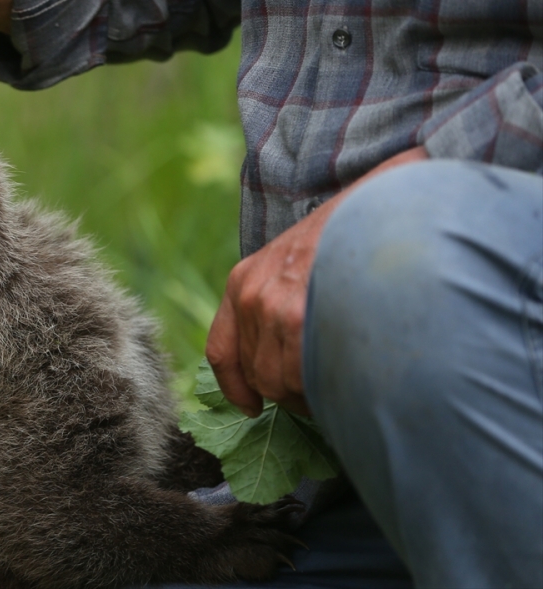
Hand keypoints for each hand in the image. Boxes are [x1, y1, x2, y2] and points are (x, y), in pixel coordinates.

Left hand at [206, 202, 333, 417]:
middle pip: (257, 375)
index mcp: (243, 280)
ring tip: (342, 383)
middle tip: (320, 392)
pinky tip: (345, 384)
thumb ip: (281, 299)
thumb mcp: (296, 259)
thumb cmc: (351, 234)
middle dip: (287, 393)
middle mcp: (252, 296)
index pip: (222, 351)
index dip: (235, 388)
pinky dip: (322, 390)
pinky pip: (302, 378)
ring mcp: (274, 308)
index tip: (251, 406)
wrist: (386, 200)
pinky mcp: (300, 318)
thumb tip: (288, 357)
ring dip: (310, 394)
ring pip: (280, 383)